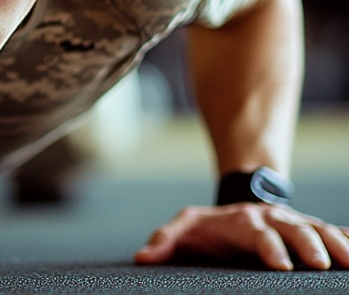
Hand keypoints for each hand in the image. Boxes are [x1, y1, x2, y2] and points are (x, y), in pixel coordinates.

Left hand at [135, 203, 348, 270]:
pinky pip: (334, 230)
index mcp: (242, 222)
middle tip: (321, 265)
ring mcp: (294, 223)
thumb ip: (165, 241)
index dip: (269, 248)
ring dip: (337, 242)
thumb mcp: (184, 228)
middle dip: (308, 245)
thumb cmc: (209, 226)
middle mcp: (272, 220)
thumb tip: (143, 257)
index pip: (257, 235)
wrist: (236, 204)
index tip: (281, 266)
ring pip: (320, 228)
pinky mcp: (311, 229)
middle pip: (294, 229)